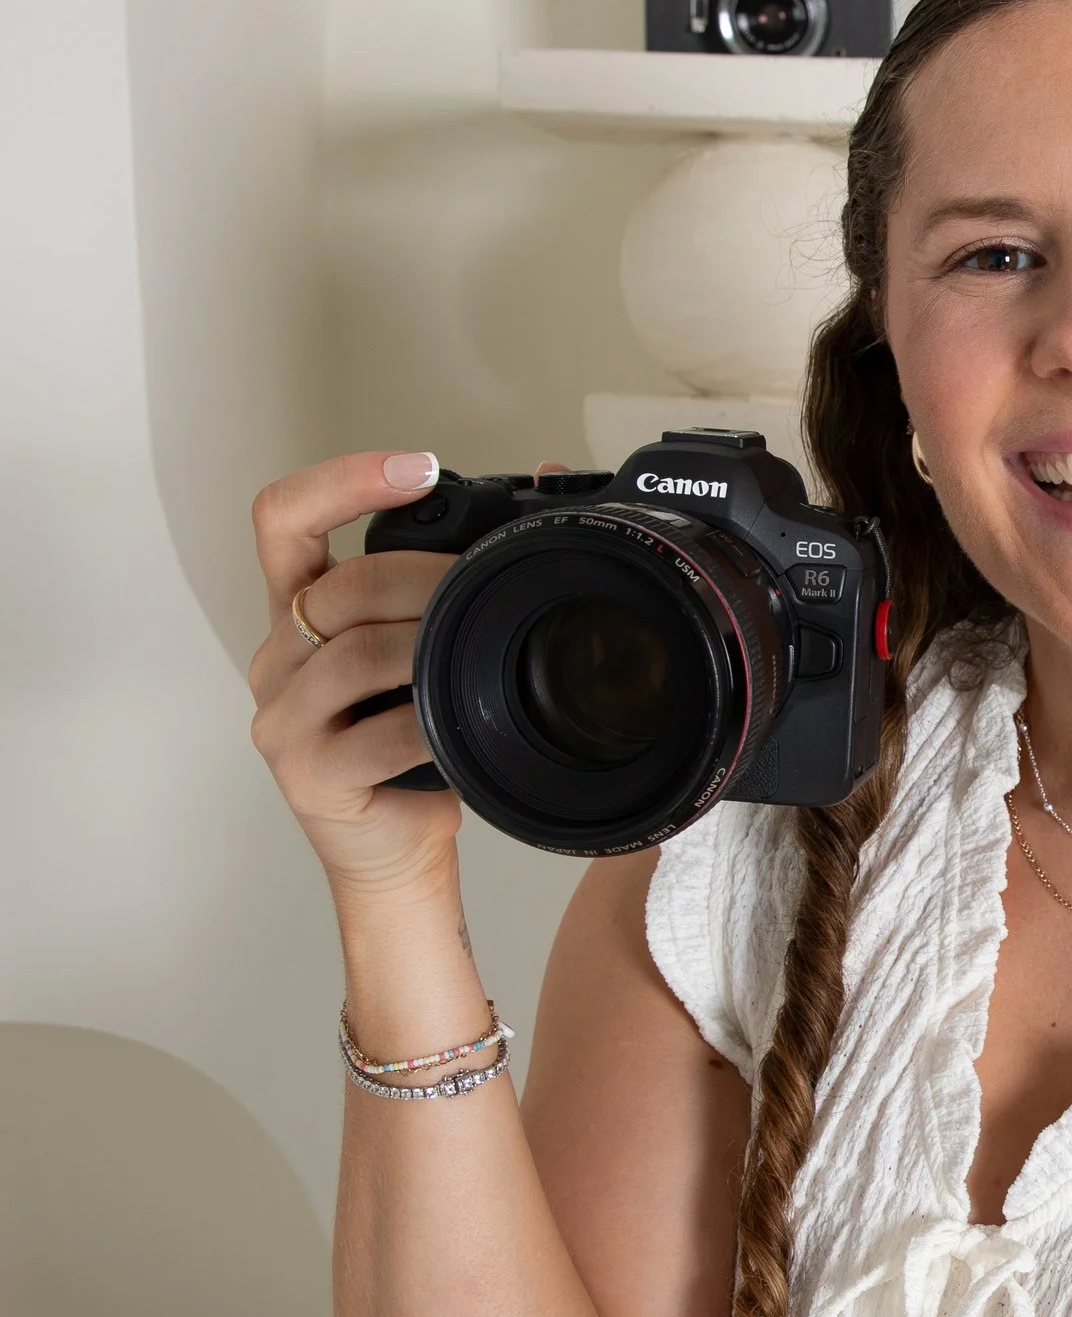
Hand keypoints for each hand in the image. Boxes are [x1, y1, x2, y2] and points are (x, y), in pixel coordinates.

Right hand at [249, 451, 460, 896]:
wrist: (396, 849)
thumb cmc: (414, 745)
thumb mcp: (427, 649)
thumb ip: (455, 575)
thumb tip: (549, 475)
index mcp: (298, 612)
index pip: (283, 518)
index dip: (341, 480)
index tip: (417, 467)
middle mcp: (276, 657)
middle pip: (339, 585)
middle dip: (423, 576)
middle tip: (485, 583)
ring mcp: (282, 717)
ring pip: (355, 654)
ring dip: (429, 645)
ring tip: (478, 650)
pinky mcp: (308, 773)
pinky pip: (378, 733)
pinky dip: (431, 724)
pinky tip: (462, 724)